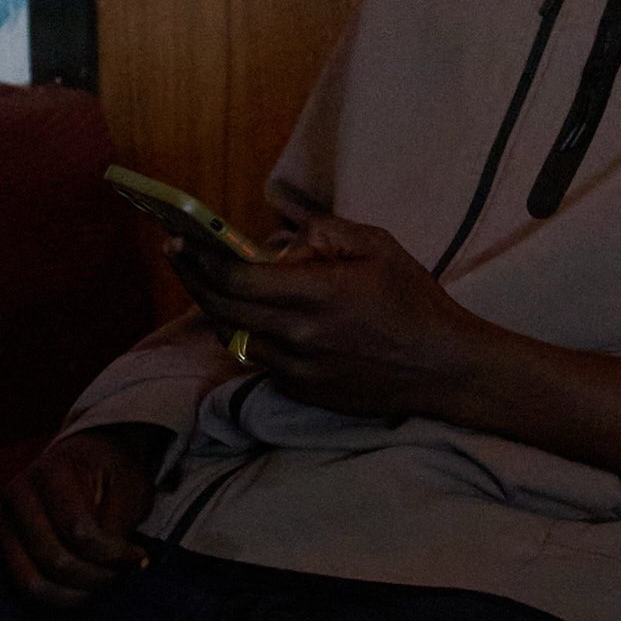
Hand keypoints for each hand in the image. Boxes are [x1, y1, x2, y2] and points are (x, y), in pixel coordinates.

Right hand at [0, 424, 161, 605]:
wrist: (83, 460)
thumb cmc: (109, 473)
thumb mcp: (128, 487)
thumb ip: (117, 524)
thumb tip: (114, 564)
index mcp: (51, 472)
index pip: (78, 528)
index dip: (112, 553)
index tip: (139, 556)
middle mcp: (19, 496)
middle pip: (54, 559)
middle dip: (97, 577)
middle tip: (124, 573)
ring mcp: (6, 523)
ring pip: (33, 582)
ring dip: (77, 594)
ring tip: (106, 582)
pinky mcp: (5, 547)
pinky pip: (26, 586)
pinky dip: (59, 596)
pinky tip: (87, 588)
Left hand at [184, 215, 505, 424]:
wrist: (442, 368)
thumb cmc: (414, 301)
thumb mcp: (378, 246)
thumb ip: (324, 231)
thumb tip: (279, 228)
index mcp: (317, 294)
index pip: (237, 278)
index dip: (201, 258)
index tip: (180, 240)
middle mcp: (299, 337)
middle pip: (223, 309)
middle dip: (193, 278)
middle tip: (178, 254)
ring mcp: (298, 371)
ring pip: (235, 338)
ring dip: (217, 309)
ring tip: (207, 282)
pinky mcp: (302, 392)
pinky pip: (259, 361)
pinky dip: (248, 336)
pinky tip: (249, 317)